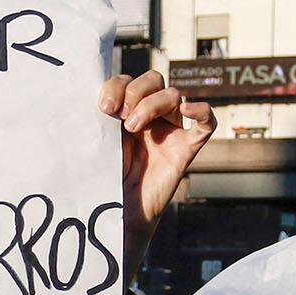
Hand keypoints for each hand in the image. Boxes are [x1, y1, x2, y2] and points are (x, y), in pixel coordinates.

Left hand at [101, 72, 215, 267]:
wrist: (117, 214)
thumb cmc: (104, 179)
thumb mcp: (96, 144)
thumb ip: (97, 120)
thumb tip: (88, 99)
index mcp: (127, 111)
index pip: (128, 80)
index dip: (117, 86)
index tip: (104, 107)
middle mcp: (151, 117)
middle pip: (154, 79)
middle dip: (134, 92)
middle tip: (118, 115)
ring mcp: (170, 131)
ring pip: (173, 95)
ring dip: (151, 104)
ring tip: (132, 127)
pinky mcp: (186, 149)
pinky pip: (207, 123)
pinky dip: (201, 111)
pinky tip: (187, 110)